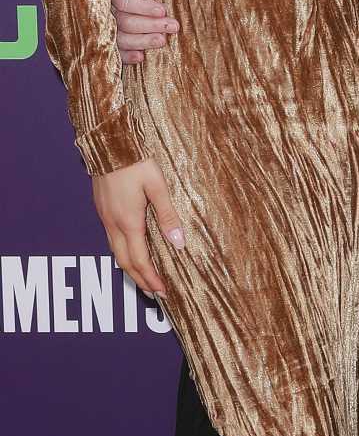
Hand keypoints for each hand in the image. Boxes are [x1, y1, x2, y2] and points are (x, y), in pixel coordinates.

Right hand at [92, 160, 183, 300]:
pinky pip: (111, 240)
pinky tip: (132, 252)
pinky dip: (123, 253)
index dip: (151, 278)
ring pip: (115, 252)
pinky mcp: (102, 209)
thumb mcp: (157, 185)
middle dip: (140, 280)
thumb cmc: (135, 160)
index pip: (139, 260)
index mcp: (128, 221)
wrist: (109, 142)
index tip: (163, 291)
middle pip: (124, 262)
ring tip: (145, 278)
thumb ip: (168, 214)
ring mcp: (105, 216)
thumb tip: (178, 243)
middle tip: (155, 293)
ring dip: (130, 268)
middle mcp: (113, 223)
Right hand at [109, 0, 176, 65]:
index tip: (162, 10)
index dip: (143, 7)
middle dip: (150, 25)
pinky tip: (141, 57)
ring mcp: (107, 26)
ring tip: (162, 41)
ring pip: (120, 39)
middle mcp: (106, 9)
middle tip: (173, 26)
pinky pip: (116, 52)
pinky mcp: (111, 40)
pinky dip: (127, 56)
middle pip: (124, 22)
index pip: (123, 1)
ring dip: (142, 42)